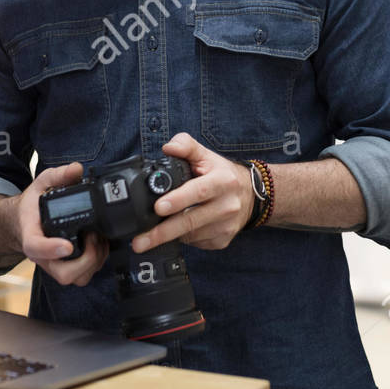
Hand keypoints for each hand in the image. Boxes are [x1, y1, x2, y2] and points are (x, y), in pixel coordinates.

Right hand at [14, 162, 108, 285]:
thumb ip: (56, 176)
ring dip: (94, 261)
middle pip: (64, 273)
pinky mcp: (66, 268)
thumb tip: (76, 169)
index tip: (67, 245)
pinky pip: (84, 276)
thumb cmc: (32, 207)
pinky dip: (97, 262)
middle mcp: (43, 256)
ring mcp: (55, 265)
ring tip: (98, 239)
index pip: (36, 248)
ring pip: (77, 278)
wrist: (22, 223)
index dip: (51, 249)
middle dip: (86, 259)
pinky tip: (99, 244)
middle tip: (94, 237)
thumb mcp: (39, 185)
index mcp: (31, 236)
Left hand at [131, 133, 253, 252]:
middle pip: (190, 221)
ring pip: (190, 235)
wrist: (250, 195)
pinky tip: (174, 232)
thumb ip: (186, 145)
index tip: (158, 207)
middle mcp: (227, 205)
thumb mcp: (206, 155)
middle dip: (162, 232)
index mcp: (223, 181)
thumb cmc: (222, 174)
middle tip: (139, 241)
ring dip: (167, 237)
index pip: (199, 191)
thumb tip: (168, 147)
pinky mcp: (222, 240)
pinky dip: (181, 239)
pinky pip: (195, 243)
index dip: (178, 200)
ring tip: (147, 237)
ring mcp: (226, 226)